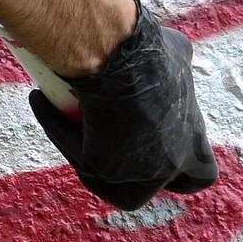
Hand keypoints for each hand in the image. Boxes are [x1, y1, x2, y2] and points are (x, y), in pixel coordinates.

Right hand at [30, 0, 219, 210]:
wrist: (119, 58)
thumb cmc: (148, 51)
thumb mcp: (177, 52)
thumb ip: (178, 66)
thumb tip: (171, 58)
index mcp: (192, 143)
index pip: (201, 175)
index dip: (183, 169)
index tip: (166, 154)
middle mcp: (168, 164)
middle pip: (151, 190)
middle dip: (132, 179)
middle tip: (111, 152)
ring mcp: (135, 172)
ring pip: (106, 181)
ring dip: (87, 158)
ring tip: (67, 123)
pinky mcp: (100, 167)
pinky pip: (74, 152)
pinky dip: (56, 128)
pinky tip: (41, 101)